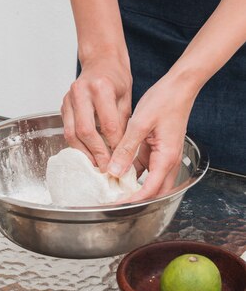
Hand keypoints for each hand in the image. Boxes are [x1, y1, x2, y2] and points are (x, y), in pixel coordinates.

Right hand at [61, 52, 131, 171]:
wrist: (100, 62)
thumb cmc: (115, 79)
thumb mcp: (126, 98)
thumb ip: (122, 123)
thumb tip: (122, 151)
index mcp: (100, 87)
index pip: (107, 124)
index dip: (114, 145)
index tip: (121, 159)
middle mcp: (81, 92)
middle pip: (86, 131)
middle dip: (97, 153)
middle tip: (107, 167)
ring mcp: (68, 99)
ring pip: (72, 133)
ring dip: (84, 153)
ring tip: (96, 165)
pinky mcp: (62, 106)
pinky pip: (68, 130)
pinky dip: (78, 145)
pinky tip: (88, 154)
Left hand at [107, 73, 197, 200]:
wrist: (178, 86)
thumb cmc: (165, 101)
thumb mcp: (140, 123)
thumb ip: (127, 148)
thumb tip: (114, 171)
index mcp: (166, 158)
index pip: (150, 190)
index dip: (132, 200)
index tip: (115, 203)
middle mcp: (167, 161)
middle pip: (153, 192)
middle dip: (134, 199)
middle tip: (112, 200)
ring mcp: (163, 157)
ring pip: (149, 182)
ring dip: (133, 187)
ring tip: (111, 189)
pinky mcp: (157, 151)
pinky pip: (144, 169)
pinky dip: (132, 173)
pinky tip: (116, 171)